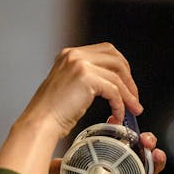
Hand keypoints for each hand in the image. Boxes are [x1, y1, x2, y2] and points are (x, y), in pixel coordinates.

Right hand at [24, 43, 142, 139]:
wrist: (40, 122)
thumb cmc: (50, 111)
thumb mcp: (68, 85)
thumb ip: (86, 77)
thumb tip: (111, 83)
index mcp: (69, 54)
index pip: (105, 51)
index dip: (121, 67)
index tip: (127, 83)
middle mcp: (74, 55)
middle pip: (116, 58)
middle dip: (128, 79)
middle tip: (133, 97)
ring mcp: (80, 65)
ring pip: (117, 76)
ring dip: (129, 95)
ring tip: (132, 109)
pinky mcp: (87, 79)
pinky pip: (114, 91)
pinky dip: (120, 105)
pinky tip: (118, 115)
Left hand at [33, 131, 165, 173]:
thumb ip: (57, 173)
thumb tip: (54, 160)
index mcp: (110, 164)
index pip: (120, 142)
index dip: (123, 131)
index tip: (120, 122)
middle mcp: (126, 171)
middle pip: (142, 150)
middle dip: (147, 140)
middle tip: (145, 139)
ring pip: (152, 167)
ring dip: (156, 159)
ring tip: (155, 155)